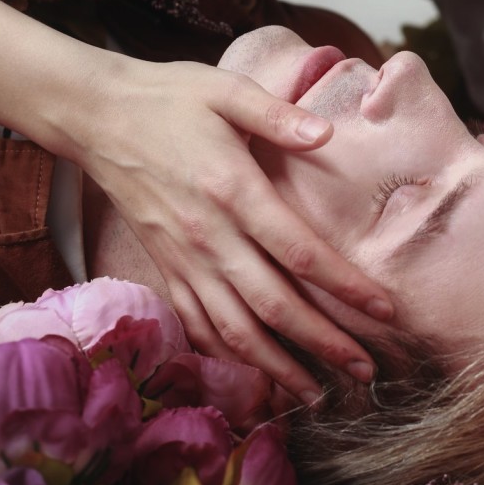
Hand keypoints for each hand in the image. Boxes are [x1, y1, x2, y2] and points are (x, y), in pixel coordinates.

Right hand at [67, 52, 393, 402]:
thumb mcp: (226, 90)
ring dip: (277, 367)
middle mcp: (208, 236)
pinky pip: (196, 325)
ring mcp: (182, 259)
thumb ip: (278, 115)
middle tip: (366, 371)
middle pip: (273, 305)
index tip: (384, 310)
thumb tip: (326, 134)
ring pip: (233, 330)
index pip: (299, 252)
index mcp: (233, 190)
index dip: (345, 286)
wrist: (99, 116)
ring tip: (317, 394)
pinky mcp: (164, 269)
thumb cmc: (171, 98)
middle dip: (323, 344)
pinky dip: (225, 357)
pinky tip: (254, 375)